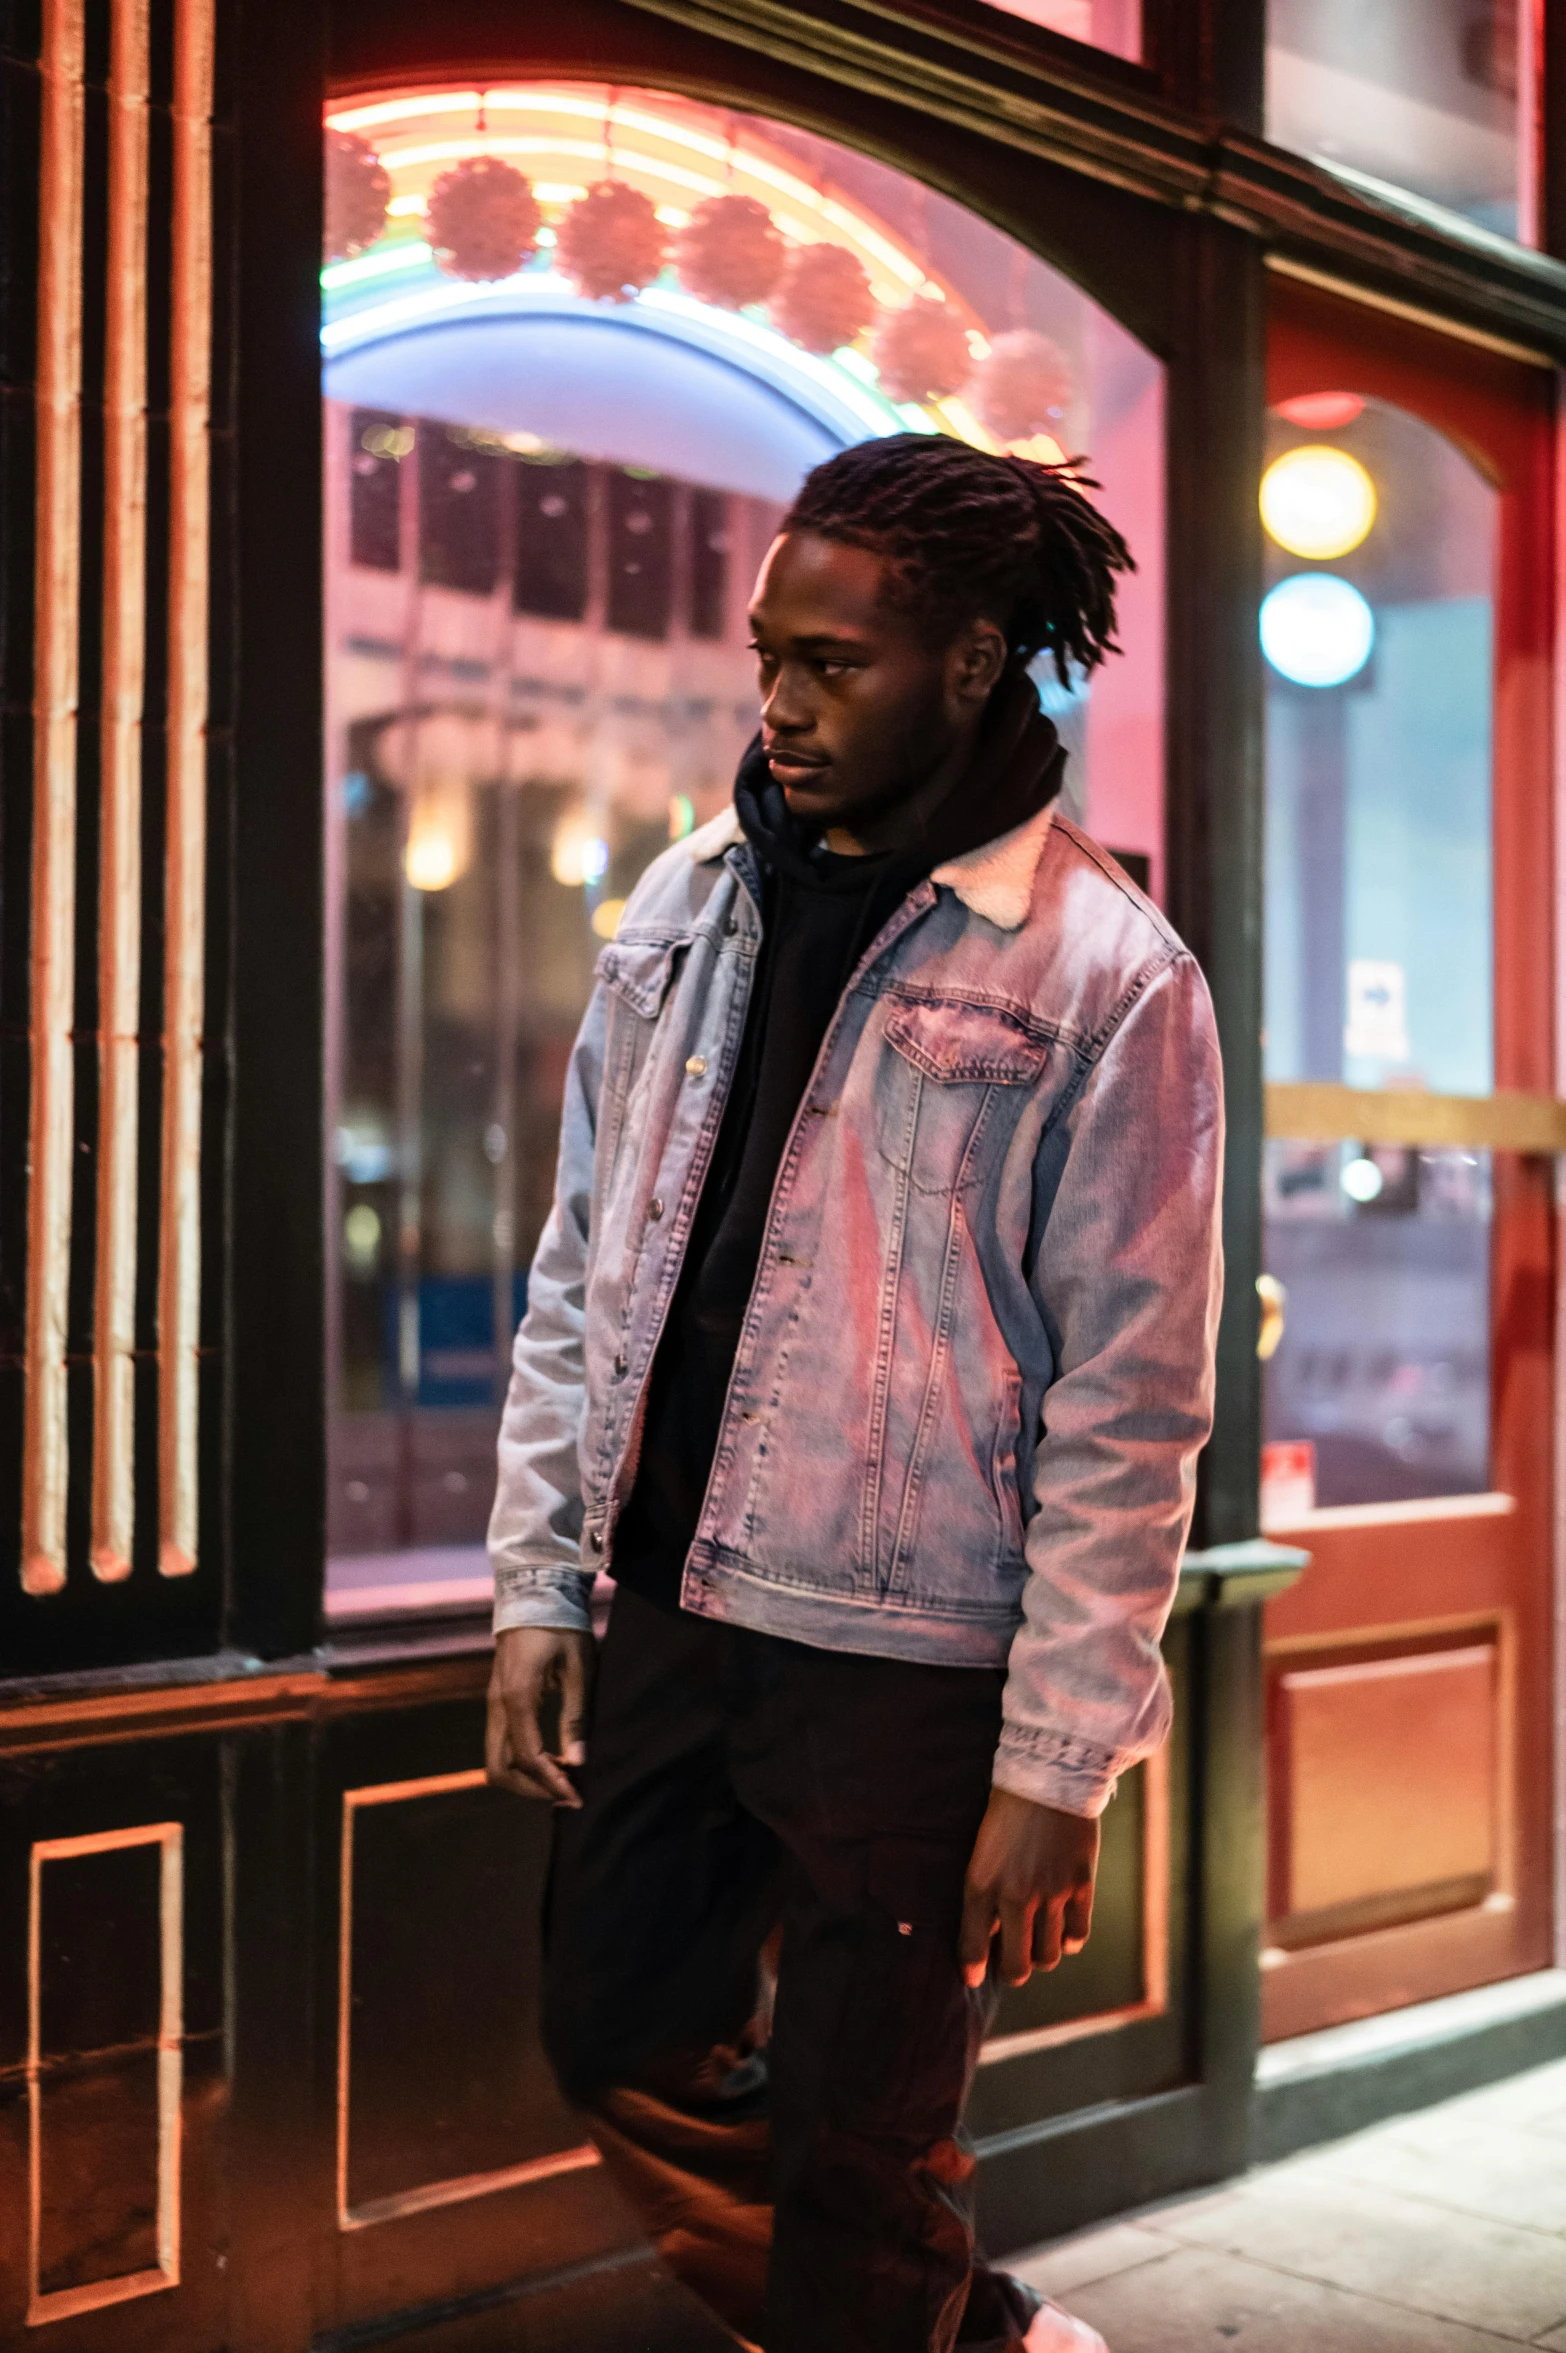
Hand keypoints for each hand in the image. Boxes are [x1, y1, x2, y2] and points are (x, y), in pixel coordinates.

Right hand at [485, 1626, 595, 1807]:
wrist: (536, 1592)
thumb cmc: (562, 1626)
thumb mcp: (579, 1668)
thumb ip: (576, 1716)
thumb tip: (578, 1761)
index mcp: (517, 1698)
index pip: (528, 1757)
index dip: (552, 1783)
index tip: (577, 1796)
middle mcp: (497, 1705)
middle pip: (498, 1768)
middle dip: (531, 1789)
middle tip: (567, 1793)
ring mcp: (493, 1703)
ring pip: (495, 1758)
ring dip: (525, 1777)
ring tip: (562, 1779)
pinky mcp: (498, 1700)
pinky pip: (501, 1743)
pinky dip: (521, 1760)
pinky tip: (551, 1759)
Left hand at [959, 1788, 1099, 1987]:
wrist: (1048, 1775)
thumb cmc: (1008, 1809)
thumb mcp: (982, 1849)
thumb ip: (984, 1892)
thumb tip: (990, 1932)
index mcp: (980, 1883)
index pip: (972, 1946)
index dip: (973, 1969)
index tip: (974, 1978)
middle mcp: (1014, 1896)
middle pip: (1017, 1965)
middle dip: (1014, 1971)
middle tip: (1014, 1962)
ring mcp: (1050, 1893)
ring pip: (1049, 1956)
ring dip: (1043, 1956)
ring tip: (1039, 1942)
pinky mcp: (1080, 1886)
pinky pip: (1078, 1935)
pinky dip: (1071, 1940)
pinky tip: (1065, 1929)